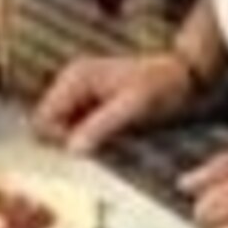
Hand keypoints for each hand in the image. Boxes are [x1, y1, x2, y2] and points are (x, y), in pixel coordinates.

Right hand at [30, 49, 198, 155]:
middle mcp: (71, 81)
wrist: (184, 78)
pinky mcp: (88, 102)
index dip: (58, 139)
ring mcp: (78, 91)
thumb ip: (101, 126)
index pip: (43, 119)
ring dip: (77, 140)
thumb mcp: (133, 107)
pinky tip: (108, 136)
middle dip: (66, 140)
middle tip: (100, 144)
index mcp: (76, 77)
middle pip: (46, 125)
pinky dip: (86, 137)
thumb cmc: (162, 87)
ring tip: (109, 138)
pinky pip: (74, 127)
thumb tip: (71, 150)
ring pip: (59, 128)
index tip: (86, 148)